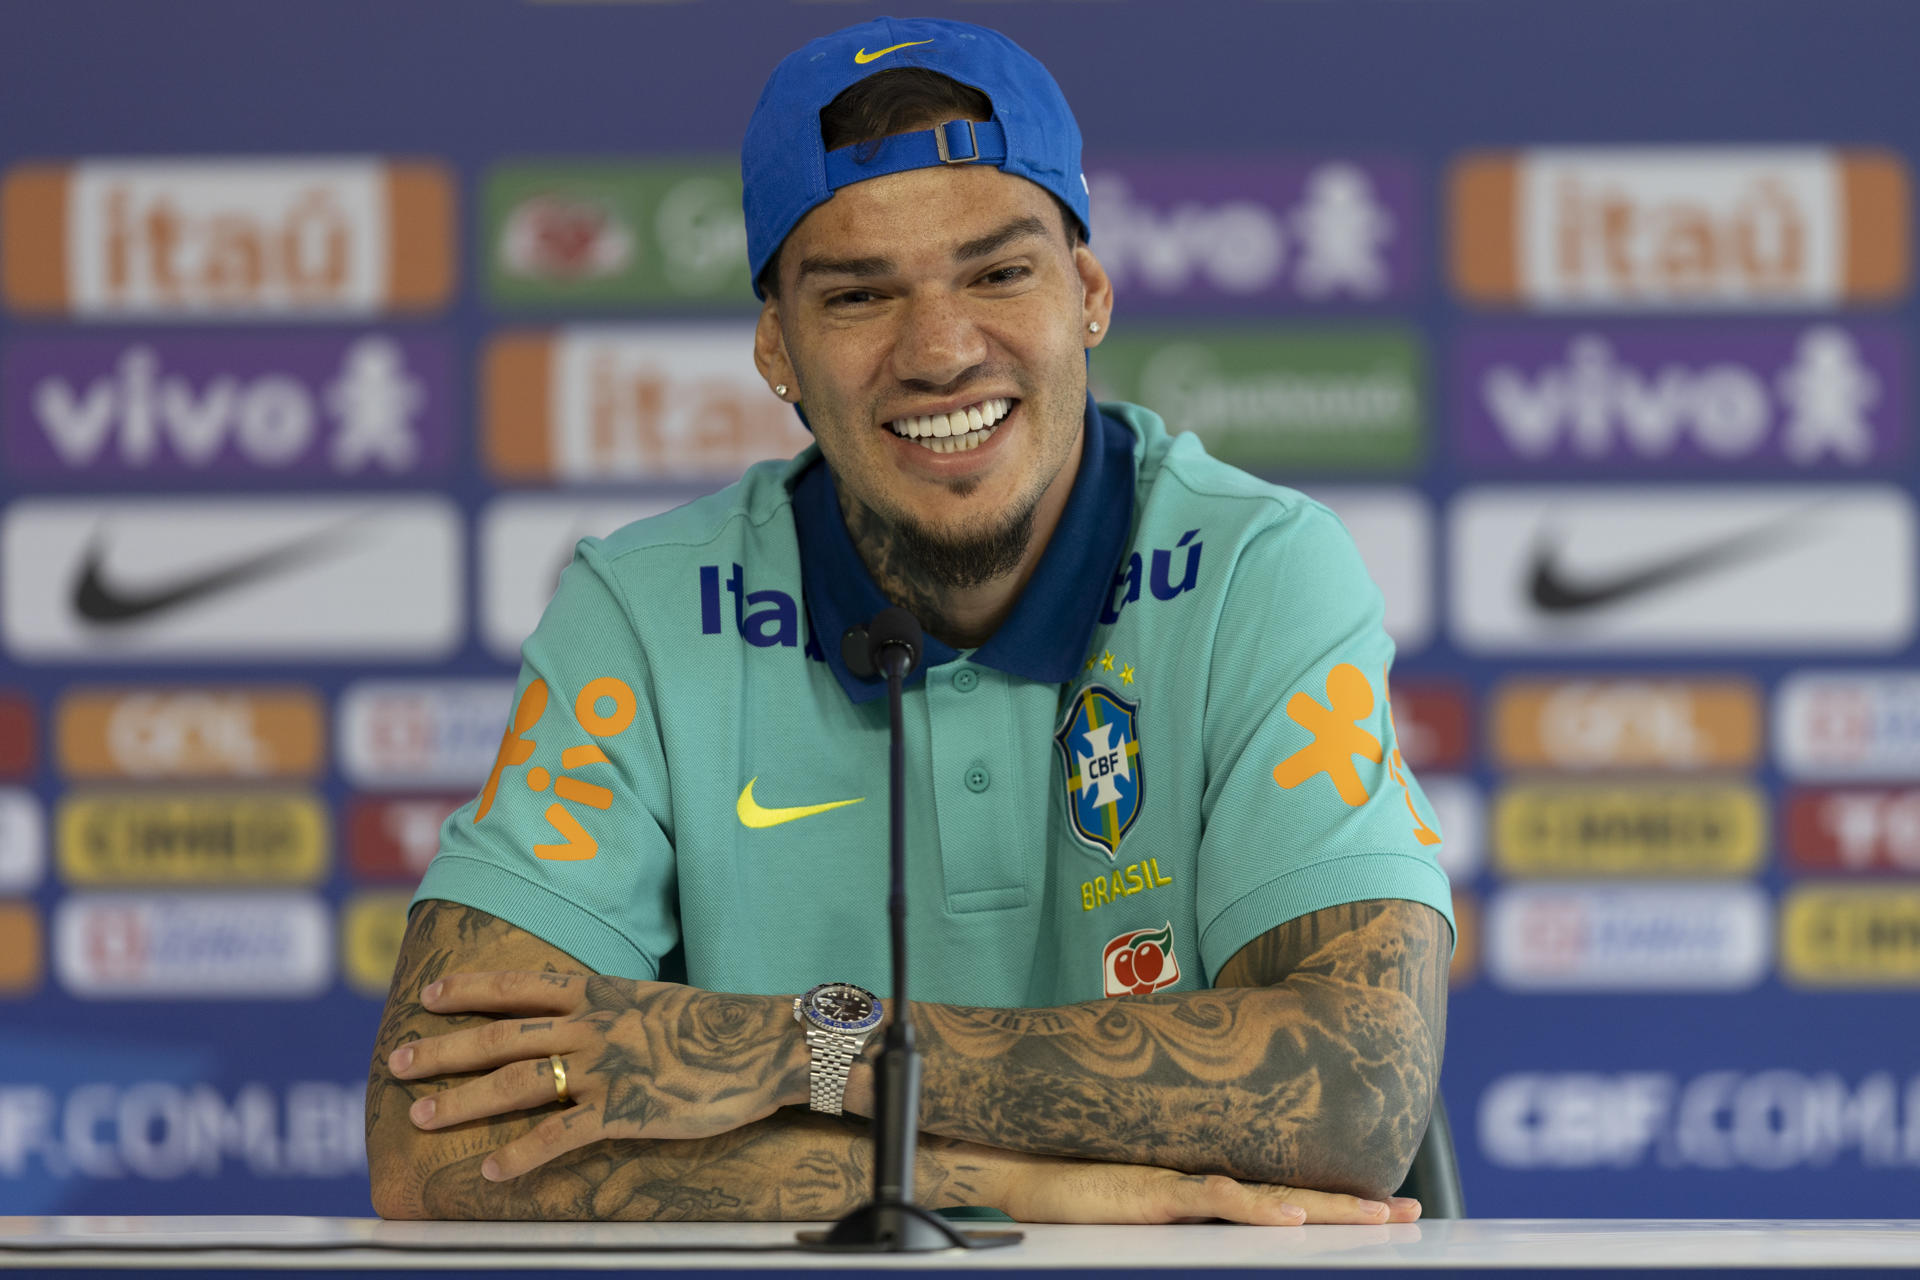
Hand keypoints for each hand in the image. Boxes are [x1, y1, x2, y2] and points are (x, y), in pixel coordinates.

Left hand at [385, 971, 802, 1180]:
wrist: (766, 1044)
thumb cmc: (717, 1027)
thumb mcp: (655, 1001)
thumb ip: (612, 1010)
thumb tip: (582, 1018)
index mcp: (600, 992)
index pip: (519, 985)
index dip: (471, 990)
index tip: (430, 995)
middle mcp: (592, 1025)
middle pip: (500, 1035)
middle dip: (443, 1049)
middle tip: (397, 1059)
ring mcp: (605, 1067)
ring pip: (517, 1082)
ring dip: (463, 1100)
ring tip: (420, 1116)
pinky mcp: (624, 1110)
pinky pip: (560, 1135)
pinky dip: (521, 1154)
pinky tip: (491, 1171)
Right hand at [994, 1149, 1421, 1224]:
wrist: (1022, 1165)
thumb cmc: (1077, 1181)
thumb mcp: (1145, 1195)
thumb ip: (1189, 1194)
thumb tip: (1228, 1203)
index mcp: (1209, 1175)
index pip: (1287, 1186)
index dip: (1339, 1196)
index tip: (1390, 1203)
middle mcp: (1207, 1173)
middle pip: (1296, 1188)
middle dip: (1356, 1204)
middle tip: (1412, 1212)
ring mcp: (1183, 1180)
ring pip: (1270, 1194)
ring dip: (1328, 1207)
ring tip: (1379, 1217)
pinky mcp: (1155, 1193)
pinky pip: (1215, 1199)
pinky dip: (1257, 1208)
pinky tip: (1294, 1216)